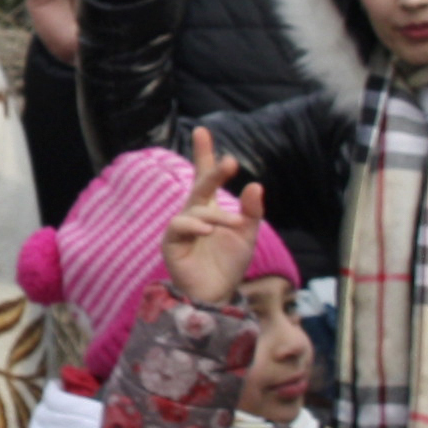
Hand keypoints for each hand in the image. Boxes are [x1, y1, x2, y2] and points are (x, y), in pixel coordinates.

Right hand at [160, 126, 257, 305]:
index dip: (204, 154)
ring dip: (215, 214)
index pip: (205, 177)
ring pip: (195, 208)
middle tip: (229, 162)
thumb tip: (256, 185)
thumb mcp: (246, 236)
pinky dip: (194, 226)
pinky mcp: (172, 244)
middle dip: (213, 172)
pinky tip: (208, 230)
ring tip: (235, 224)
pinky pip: (179, 227)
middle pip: (200, 186)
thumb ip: (251, 212)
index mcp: (209, 209)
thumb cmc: (228, 265)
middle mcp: (193, 214)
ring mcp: (181, 228)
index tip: (202, 130)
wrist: (216, 297)